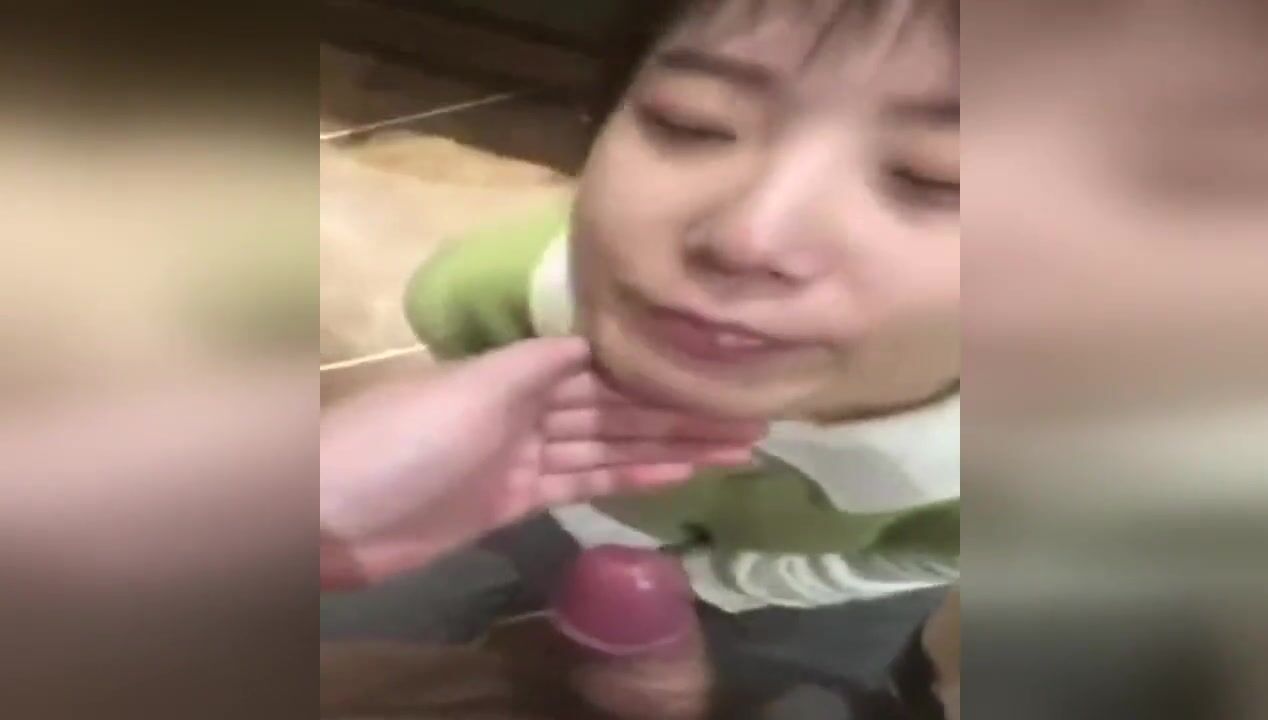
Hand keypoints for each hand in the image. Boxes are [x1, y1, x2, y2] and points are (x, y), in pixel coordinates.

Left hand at [321, 337, 762, 587]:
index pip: (606, 364)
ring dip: (669, 447)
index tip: (718, 367)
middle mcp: (527, 404)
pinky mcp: (517, 501)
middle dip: (679, 411)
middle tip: (752, 416)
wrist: (332, 513)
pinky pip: (585, 483)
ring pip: (610, 447)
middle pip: (616, 408)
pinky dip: (630, 478)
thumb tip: (603, 330)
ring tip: (736, 447)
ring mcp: (523, 455)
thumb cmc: (404, 437)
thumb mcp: (475, 385)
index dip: (660, 368)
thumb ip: (540, 361)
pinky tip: (680, 473)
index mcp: (518, 368)